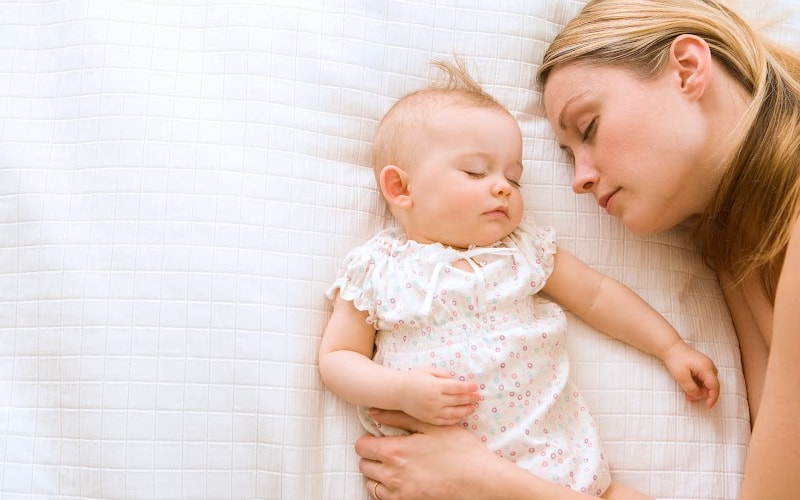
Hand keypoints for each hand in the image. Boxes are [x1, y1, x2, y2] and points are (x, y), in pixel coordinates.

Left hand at [354, 409, 495, 499]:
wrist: (480, 480)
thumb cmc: (459, 450)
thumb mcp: (431, 426)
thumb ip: (399, 417)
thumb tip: (375, 412)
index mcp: (395, 451)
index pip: (362, 446)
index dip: (369, 440)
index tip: (379, 438)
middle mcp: (392, 475)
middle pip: (364, 465)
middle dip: (371, 457)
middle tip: (387, 451)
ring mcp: (399, 493)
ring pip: (371, 484)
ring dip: (377, 475)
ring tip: (393, 467)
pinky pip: (383, 498)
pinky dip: (386, 490)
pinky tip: (401, 481)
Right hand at [396, 367, 479, 424]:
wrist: (397, 392)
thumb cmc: (413, 378)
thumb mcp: (428, 371)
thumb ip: (443, 374)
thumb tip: (456, 380)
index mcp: (435, 386)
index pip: (457, 387)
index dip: (469, 387)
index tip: (476, 386)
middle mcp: (435, 400)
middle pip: (458, 400)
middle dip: (471, 398)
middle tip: (479, 397)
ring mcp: (432, 411)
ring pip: (454, 412)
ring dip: (466, 410)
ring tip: (474, 407)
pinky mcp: (429, 419)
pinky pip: (446, 421)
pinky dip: (456, 419)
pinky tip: (462, 415)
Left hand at [662, 342, 719, 407]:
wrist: (671, 347)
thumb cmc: (675, 360)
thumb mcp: (681, 377)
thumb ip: (691, 388)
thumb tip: (699, 396)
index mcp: (706, 368)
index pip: (715, 386)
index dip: (713, 398)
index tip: (708, 406)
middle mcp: (710, 366)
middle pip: (712, 385)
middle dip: (701, 393)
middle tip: (688, 397)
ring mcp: (707, 365)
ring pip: (708, 382)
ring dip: (699, 389)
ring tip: (686, 390)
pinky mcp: (703, 365)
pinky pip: (705, 378)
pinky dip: (698, 383)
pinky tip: (689, 384)